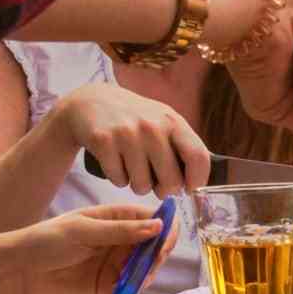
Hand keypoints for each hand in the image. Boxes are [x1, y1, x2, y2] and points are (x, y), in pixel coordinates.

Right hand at [52, 83, 208, 195]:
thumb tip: (200, 180)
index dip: (197, 180)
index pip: (198, 156)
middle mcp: (152, 126)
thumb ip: (183, 145)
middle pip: (171, 180)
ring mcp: (127, 134)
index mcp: (173, 121)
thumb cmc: (136, 118)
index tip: (190, 189)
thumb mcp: (163, 121)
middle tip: (159, 186)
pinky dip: (119, 180)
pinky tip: (117, 165)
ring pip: (142, 186)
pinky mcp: (103, 142)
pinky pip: (119, 181)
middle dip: (166, 191)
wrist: (92, 102)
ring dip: (139, 186)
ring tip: (135, 171)